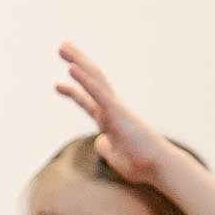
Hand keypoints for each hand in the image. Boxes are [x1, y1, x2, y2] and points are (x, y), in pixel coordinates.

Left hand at [56, 43, 175, 184]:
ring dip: (78, 62)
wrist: (157, 167)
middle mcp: (111, 109)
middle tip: (61, 47)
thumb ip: (106, 148)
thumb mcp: (116, 157)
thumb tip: (99, 143)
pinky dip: (84, 80)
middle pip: (91, 80)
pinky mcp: (116, 113)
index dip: (73, 91)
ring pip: (94, 79)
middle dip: (76, 63)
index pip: (88, 100)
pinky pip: (98, 92)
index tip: (57, 84)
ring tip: (62, 47)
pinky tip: (71, 69)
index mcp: (108, 120)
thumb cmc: (140, 164)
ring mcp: (114, 108)